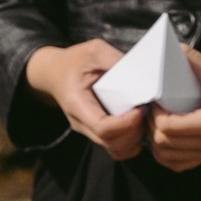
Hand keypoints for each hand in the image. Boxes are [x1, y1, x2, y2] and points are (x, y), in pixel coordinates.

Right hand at [24, 39, 150, 160]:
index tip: (140, 107)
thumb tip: (141, 73)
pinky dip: (132, 141)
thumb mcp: (94, 51)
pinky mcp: (97, 133)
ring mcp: (89, 131)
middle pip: (112, 143)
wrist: (55, 74)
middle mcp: (82, 124)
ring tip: (143, 117)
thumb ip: (114, 59)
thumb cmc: (74, 61)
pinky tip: (138, 123)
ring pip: (117, 150)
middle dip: (135, 131)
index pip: (103, 128)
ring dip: (136, 138)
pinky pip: (117, 148)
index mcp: (77, 104)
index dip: (126, 123)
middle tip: (145, 110)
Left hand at [148, 50, 200, 171]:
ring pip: (167, 158)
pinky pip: (178, 164)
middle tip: (154, 109)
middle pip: (163, 144)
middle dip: (151, 126)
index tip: (157, 100)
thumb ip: (195, 62)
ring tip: (158, 123)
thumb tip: (173, 49)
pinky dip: (166, 154)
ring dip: (156, 142)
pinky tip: (166, 138)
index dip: (155, 114)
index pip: (167, 127)